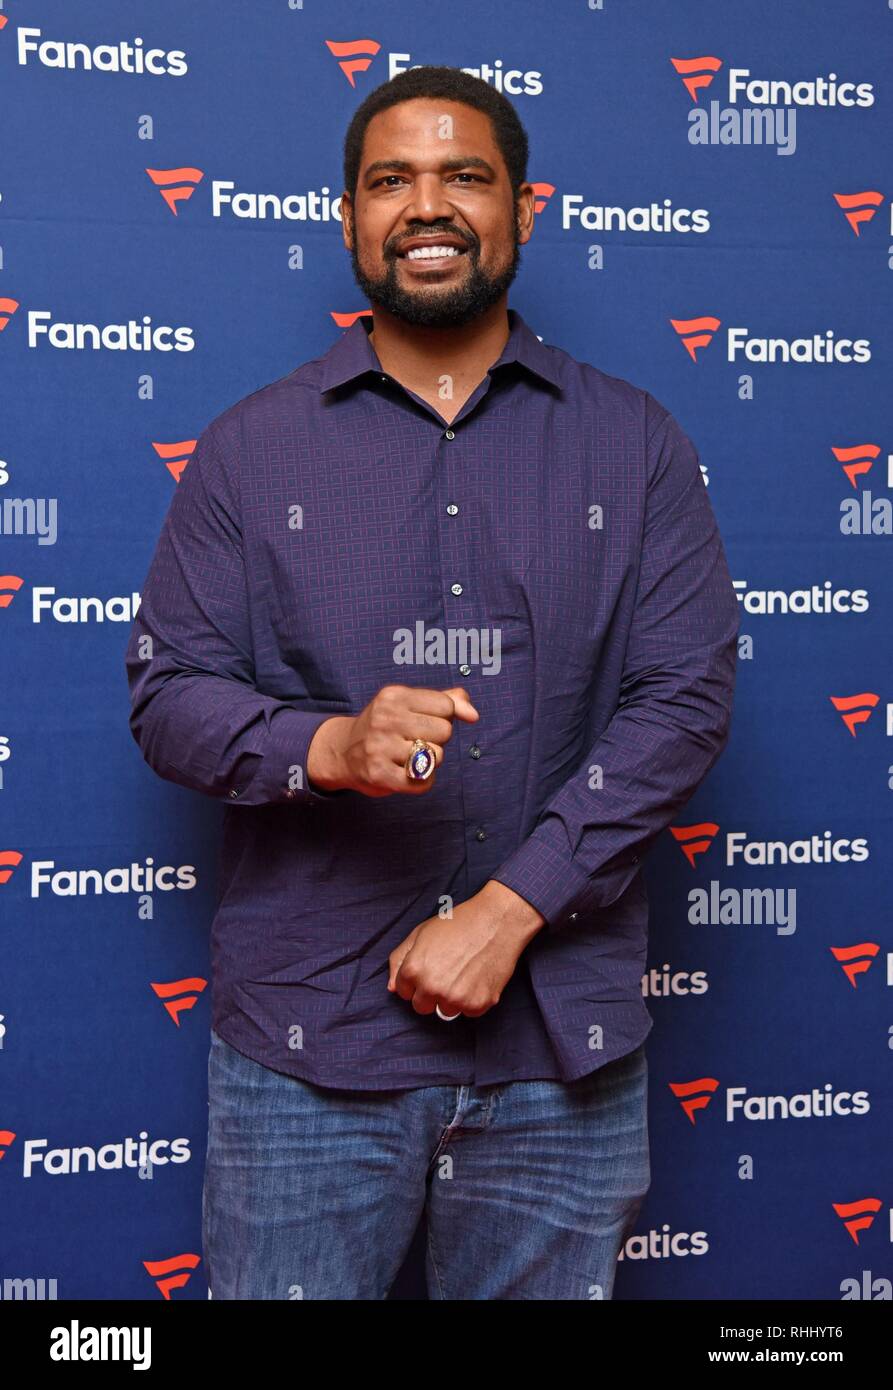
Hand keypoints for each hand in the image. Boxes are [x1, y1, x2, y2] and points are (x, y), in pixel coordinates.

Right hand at [306, 683, 478, 797]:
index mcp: (394, 696)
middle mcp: (385, 718)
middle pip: (445, 731)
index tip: (424, 721)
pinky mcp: (379, 774)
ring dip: (429, 761)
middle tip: (413, 740)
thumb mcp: (409, 704)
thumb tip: (473, 714)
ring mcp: (380, 747)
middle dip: (437, 739)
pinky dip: (422, 781)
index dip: (443, 717)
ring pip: (436, 756)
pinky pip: (423, 782)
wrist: (343, 752)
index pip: (446, 706)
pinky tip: (407, 773)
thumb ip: (446, 701)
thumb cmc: (385, 726)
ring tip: (407, 756)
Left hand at [387, 881, 545, 1017]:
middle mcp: (432, 987)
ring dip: (452, 998)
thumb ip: (400, 959)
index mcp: (414, 970)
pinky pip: (469, 1012)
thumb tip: (392, 988)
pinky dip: (473, 999)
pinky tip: (478, 977)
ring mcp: (455, 998)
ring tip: (464, 973)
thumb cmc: (458, 923)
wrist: (496, 921)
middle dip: (430, 994)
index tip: (429, 969)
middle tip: (446, 973)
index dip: (415, 981)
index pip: (404, 992)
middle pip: (422, 1007)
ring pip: (446, 1011)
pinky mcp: (478, 1004)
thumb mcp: (421, 933)